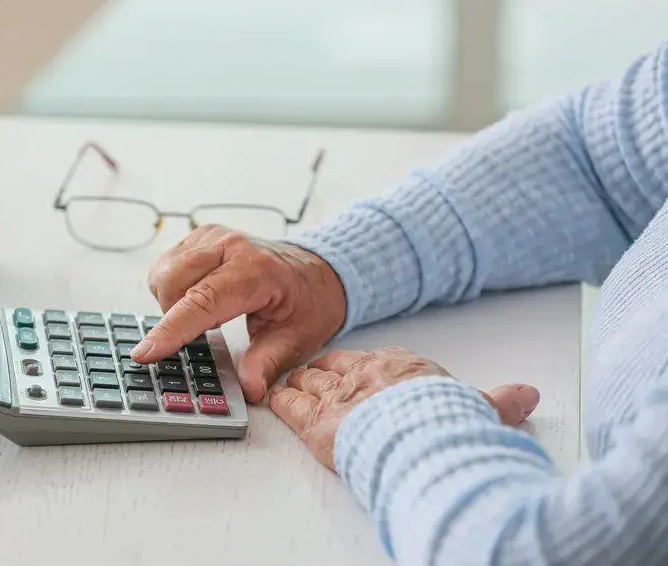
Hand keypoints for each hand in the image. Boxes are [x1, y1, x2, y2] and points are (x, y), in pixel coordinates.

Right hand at [131, 224, 347, 402]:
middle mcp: (231, 246)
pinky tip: (199, 297)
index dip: (171, 330)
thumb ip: (267, 363)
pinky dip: (173, 286)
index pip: (202, 302)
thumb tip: (248, 388)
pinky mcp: (201, 236)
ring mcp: (214, 237)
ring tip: (205, 315)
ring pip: (164, 273)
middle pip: (172, 283)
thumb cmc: (307, 302)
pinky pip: (167, 264)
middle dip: (174, 317)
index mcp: (256, 271)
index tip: (146, 353)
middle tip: (204, 334)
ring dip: (172, 301)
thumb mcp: (297, 339)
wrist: (316, 270)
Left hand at [269, 347, 540, 469]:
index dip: (358, 368)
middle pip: (331, 368)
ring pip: (305, 382)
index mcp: (399, 367)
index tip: (353, 372)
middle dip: (321, 374)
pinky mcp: (313, 423)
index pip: (369, 361)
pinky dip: (278, 403)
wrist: (423, 439)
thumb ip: (499, 401)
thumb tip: (530, 395)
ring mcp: (335, 397)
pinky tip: (271, 400)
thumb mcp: (480, 406)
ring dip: (296, 385)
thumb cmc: (448, 423)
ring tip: (288, 386)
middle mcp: (363, 376)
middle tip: (313, 378)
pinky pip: (287, 406)